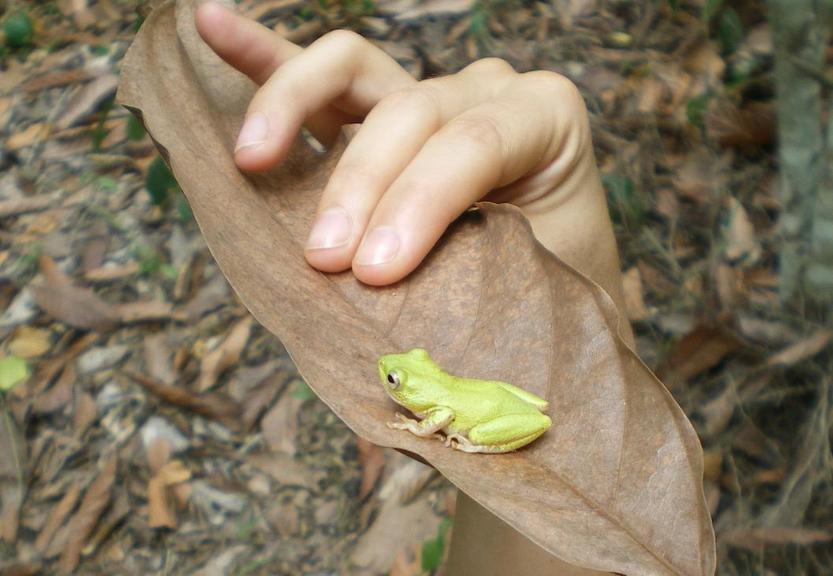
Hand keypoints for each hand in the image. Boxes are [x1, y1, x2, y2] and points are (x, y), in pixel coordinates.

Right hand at [195, 2, 620, 301]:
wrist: (555, 295)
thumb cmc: (547, 295)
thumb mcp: (534, 282)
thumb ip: (475, 269)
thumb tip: (386, 288)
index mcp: (545, 118)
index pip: (472, 142)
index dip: (418, 203)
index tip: (374, 272)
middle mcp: (486, 90)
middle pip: (408, 112)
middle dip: (360, 185)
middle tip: (326, 261)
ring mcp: (429, 91)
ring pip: (349, 66)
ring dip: (292, 105)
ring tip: (251, 156)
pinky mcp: (380, 110)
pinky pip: (320, 75)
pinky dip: (264, 54)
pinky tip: (211, 26)